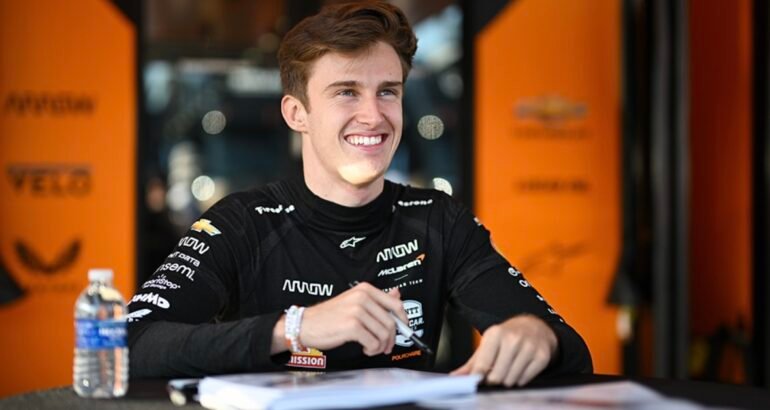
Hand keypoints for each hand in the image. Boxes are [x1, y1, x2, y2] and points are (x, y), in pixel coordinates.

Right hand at [290, 282, 407, 355]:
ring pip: (384, 334)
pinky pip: (373, 343)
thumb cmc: (329, 316)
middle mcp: (362, 297)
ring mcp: (357, 311)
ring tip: (373, 348)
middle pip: (391, 322)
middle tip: (386, 346)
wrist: (305, 324)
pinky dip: (372, 350)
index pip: (395, 304)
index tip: (404, 329)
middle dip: (392, 339)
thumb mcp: (353, 302)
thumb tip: (398, 294)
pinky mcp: (352, 326)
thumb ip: (376, 300)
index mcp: (365, 289)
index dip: (403, 320)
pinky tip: (365, 349)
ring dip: (381, 346)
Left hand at [451, 315, 556, 386]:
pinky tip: (520, 368)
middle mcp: (513, 339)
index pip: (483, 365)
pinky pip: (525, 380)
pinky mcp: (542, 356)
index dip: (478, 376)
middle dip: (494, 380)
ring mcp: (529, 347)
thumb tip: (455, 377)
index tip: (477, 379)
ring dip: (507, 380)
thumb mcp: (488, 344)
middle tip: (495, 374)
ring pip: (511, 380)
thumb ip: (471, 363)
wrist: (534, 326)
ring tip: (508, 368)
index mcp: (495, 334)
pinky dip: (520, 379)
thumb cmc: (507, 337)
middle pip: (497, 377)